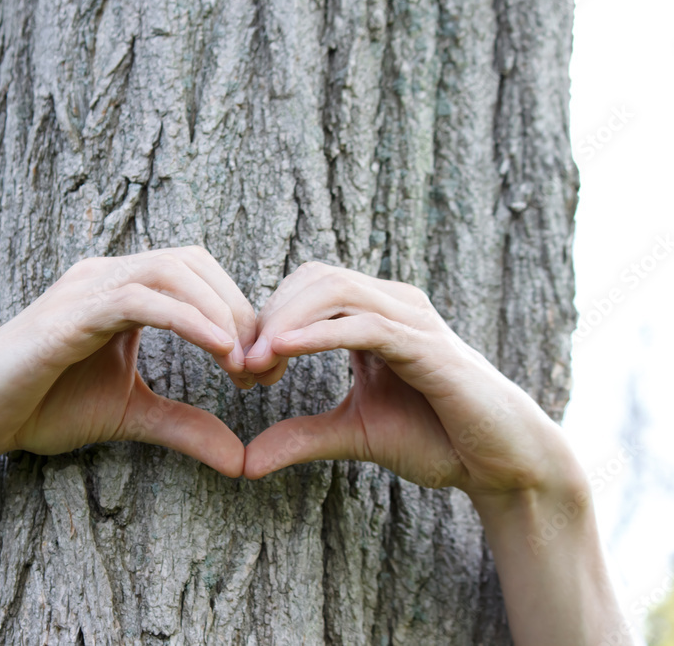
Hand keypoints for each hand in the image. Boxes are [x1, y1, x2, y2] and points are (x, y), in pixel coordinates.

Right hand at [0, 247, 256, 476]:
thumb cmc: (42, 407)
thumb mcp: (130, 416)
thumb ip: (183, 426)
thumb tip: (239, 458)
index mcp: (122, 291)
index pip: (198, 276)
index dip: (240, 314)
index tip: (264, 370)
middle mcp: (107, 275)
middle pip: (194, 262)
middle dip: (240, 309)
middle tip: (263, 367)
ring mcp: (86, 288)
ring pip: (172, 270)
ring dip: (220, 312)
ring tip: (246, 362)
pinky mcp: (70, 312)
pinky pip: (139, 298)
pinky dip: (187, 318)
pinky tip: (219, 348)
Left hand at [242, 262, 582, 502]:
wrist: (500, 465)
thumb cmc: (436, 439)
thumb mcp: (353, 435)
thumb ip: (301, 437)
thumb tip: (245, 462)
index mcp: (373, 315)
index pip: (306, 288)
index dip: (267, 320)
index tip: (243, 369)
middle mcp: (393, 305)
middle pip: (314, 278)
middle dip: (269, 316)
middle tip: (243, 367)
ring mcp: (413, 320)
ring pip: (335, 290)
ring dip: (286, 321)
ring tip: (255, 362)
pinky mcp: (428, 347)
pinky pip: (366, 325)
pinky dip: (319, 334)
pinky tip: (284, 351)